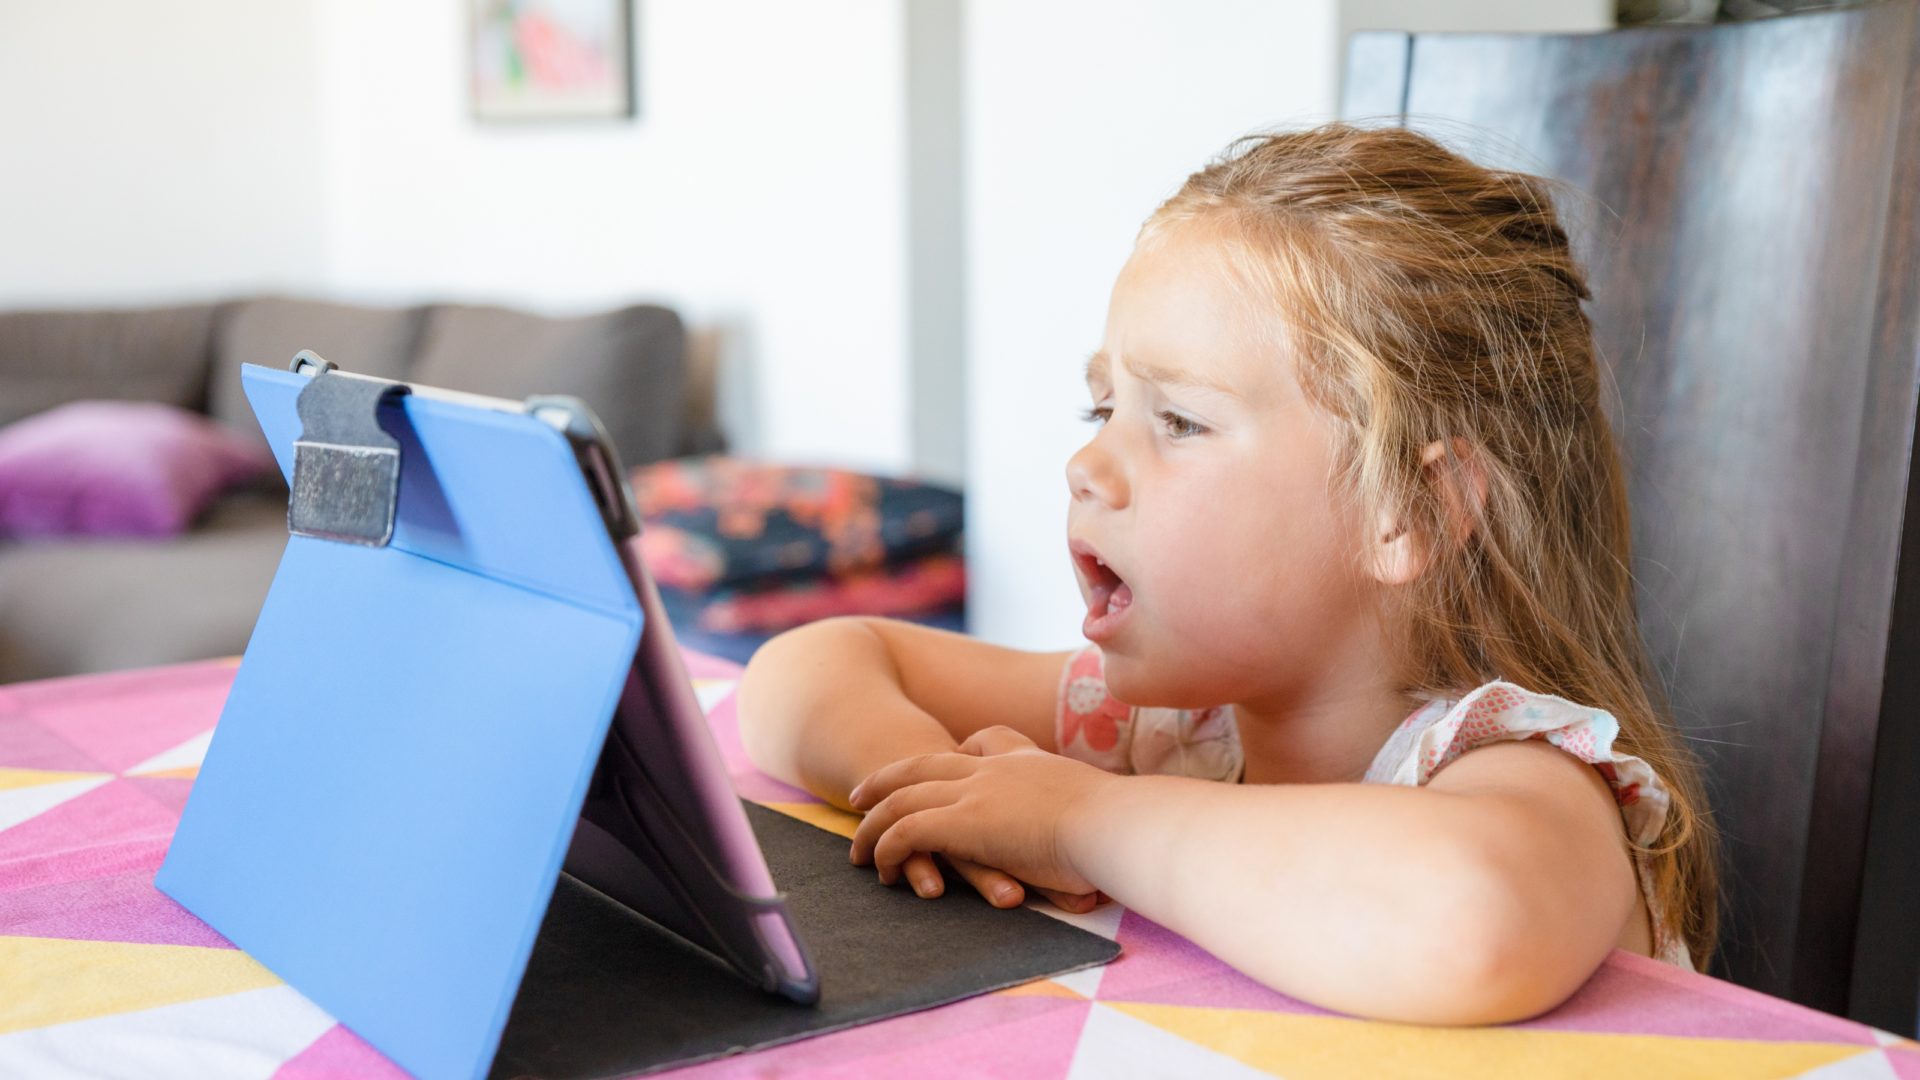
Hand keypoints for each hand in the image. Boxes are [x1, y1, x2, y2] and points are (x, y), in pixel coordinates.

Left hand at [847, 725, 1117, 907]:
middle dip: (887, 779)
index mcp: (1026, 762)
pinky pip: (906, 830)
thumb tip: (1105, 841)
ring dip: (873, 824)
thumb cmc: (1119, 825)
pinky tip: (881, 868)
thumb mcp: (1100, 807)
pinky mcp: (963, 822)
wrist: (1113, 823)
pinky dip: (886, 847)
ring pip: (903, 799)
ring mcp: (975, 792)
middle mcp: (993, 769)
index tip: (939, 764)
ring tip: (858, 850)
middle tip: (860, 796)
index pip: (982, 741)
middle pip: (923, 763)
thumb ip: (1087, 815)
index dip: (953, 753)